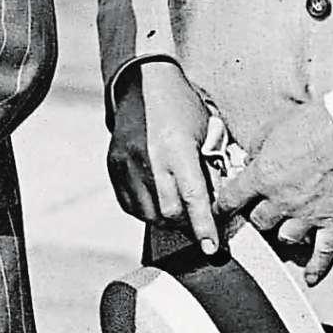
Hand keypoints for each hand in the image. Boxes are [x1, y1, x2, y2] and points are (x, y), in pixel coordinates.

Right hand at [108, 59, 222, 253]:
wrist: (142, 83)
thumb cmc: (182, 107)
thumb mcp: (206, 133)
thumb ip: (212, 170)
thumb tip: (219, 205)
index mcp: (177, 148)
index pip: (193, 198)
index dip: (204, 227)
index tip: (212, 249)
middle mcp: (149, 157)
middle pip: (169, 211)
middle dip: (187, 223)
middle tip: (198, 221)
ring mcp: (126, 162)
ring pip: (148, 212)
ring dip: (166, 218)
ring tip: (178, 209)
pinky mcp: (113, 165)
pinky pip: (129, 204)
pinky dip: (146, 210)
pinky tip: (157, 200)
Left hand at [214, 99, 332, 284]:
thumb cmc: (312, 122)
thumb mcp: (272, 128)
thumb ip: (256, 148)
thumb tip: (250, 160)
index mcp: (261, 176)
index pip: (231, 200)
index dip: (223, 206)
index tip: (220, 211)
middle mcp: (280, 200)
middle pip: (258, 222)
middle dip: (257, 218)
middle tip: (260, 214)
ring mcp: (308, 214)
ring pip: (285, 238)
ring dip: (282, 234)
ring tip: (284, 229)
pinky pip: (324, 251)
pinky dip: (317, 266)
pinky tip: (310, 278)